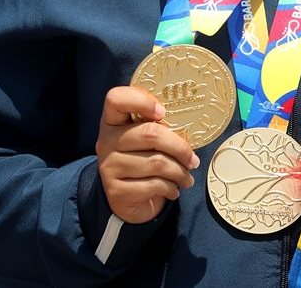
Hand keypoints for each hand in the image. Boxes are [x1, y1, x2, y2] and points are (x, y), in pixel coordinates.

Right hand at [96, 86, 199, 224]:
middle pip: (150, 134)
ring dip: (179, 172)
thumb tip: (192, 122)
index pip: (116, 99)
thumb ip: (158, 126)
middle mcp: (106, 141)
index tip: (163, 111)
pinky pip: (153, 185)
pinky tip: (174, 190)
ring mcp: (109, 166)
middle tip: (194, 159)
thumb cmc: (144, 159)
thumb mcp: (146, 139)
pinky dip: (170, 188)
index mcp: (113, 121)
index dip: (141, 100)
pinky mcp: (116, 190)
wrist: (129, 200)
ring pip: (156, 162)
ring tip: (187, 176)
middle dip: (179, 147)